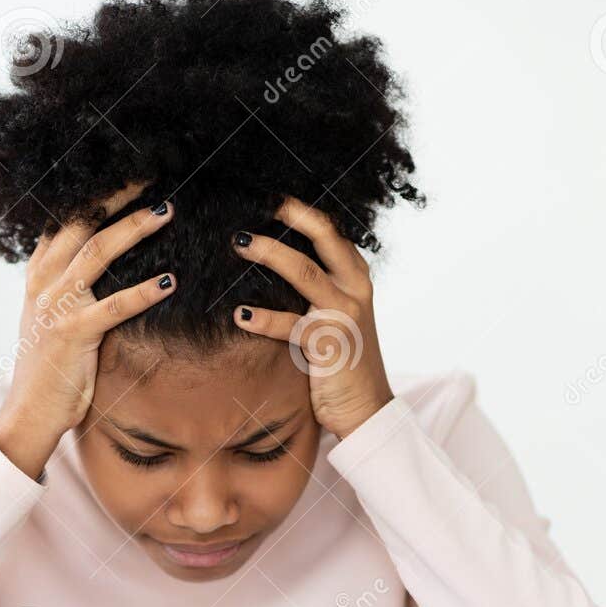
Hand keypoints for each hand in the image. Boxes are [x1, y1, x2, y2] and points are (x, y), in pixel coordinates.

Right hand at [0, 183, 176, 477]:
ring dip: (134, 228)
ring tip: (166, 211)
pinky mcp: (72, 334)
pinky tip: (169, 282)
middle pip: (80, 223)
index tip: (125, 172)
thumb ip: (68, 286)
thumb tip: (100, 260)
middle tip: (151, 174)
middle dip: (116, 195)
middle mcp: (42, 282)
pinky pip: (113, 306)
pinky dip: (142, 293)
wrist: (30, 411)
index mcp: (38, 274)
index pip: (63, 219)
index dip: (92, 193)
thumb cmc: (51, 366)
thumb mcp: (51, 316)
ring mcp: (55, 306)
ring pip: (97, 253)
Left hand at [230, 196, 392, 439]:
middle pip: (325, 238)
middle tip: (258, 203)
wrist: (366, 408)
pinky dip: (264, 319)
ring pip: (305, 273)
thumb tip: (271, 258)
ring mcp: (345, 315)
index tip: (272, 197)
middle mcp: (356, 289)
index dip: (302, 211)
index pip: (332, 232)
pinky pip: (291, 324)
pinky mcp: (330, 345)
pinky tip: (240, 315)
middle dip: (292, 216)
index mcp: (357, 277)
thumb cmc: (342, 360)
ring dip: (270, 254)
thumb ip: (316, 287)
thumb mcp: (335, 314)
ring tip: (239, 243)